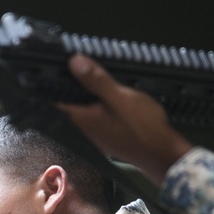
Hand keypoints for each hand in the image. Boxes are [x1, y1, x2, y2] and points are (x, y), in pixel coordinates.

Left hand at [57, 54, 192, 185]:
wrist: (161, 153)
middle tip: (78, 59)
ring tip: (92, 69)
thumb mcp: (119, 97)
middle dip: (71, 81)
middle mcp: (81, 126)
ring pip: (83, 105)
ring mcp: (92, 131)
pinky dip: (97, 100)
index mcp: (79, 117)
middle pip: (68, 99)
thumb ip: (96, 81)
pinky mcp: (104, 133)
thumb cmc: (141, 126)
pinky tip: (107, 90)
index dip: (53, 78)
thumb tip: (74, 62)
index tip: (55, 62)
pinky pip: (94, 112)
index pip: (55, 96)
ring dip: (86, 90)